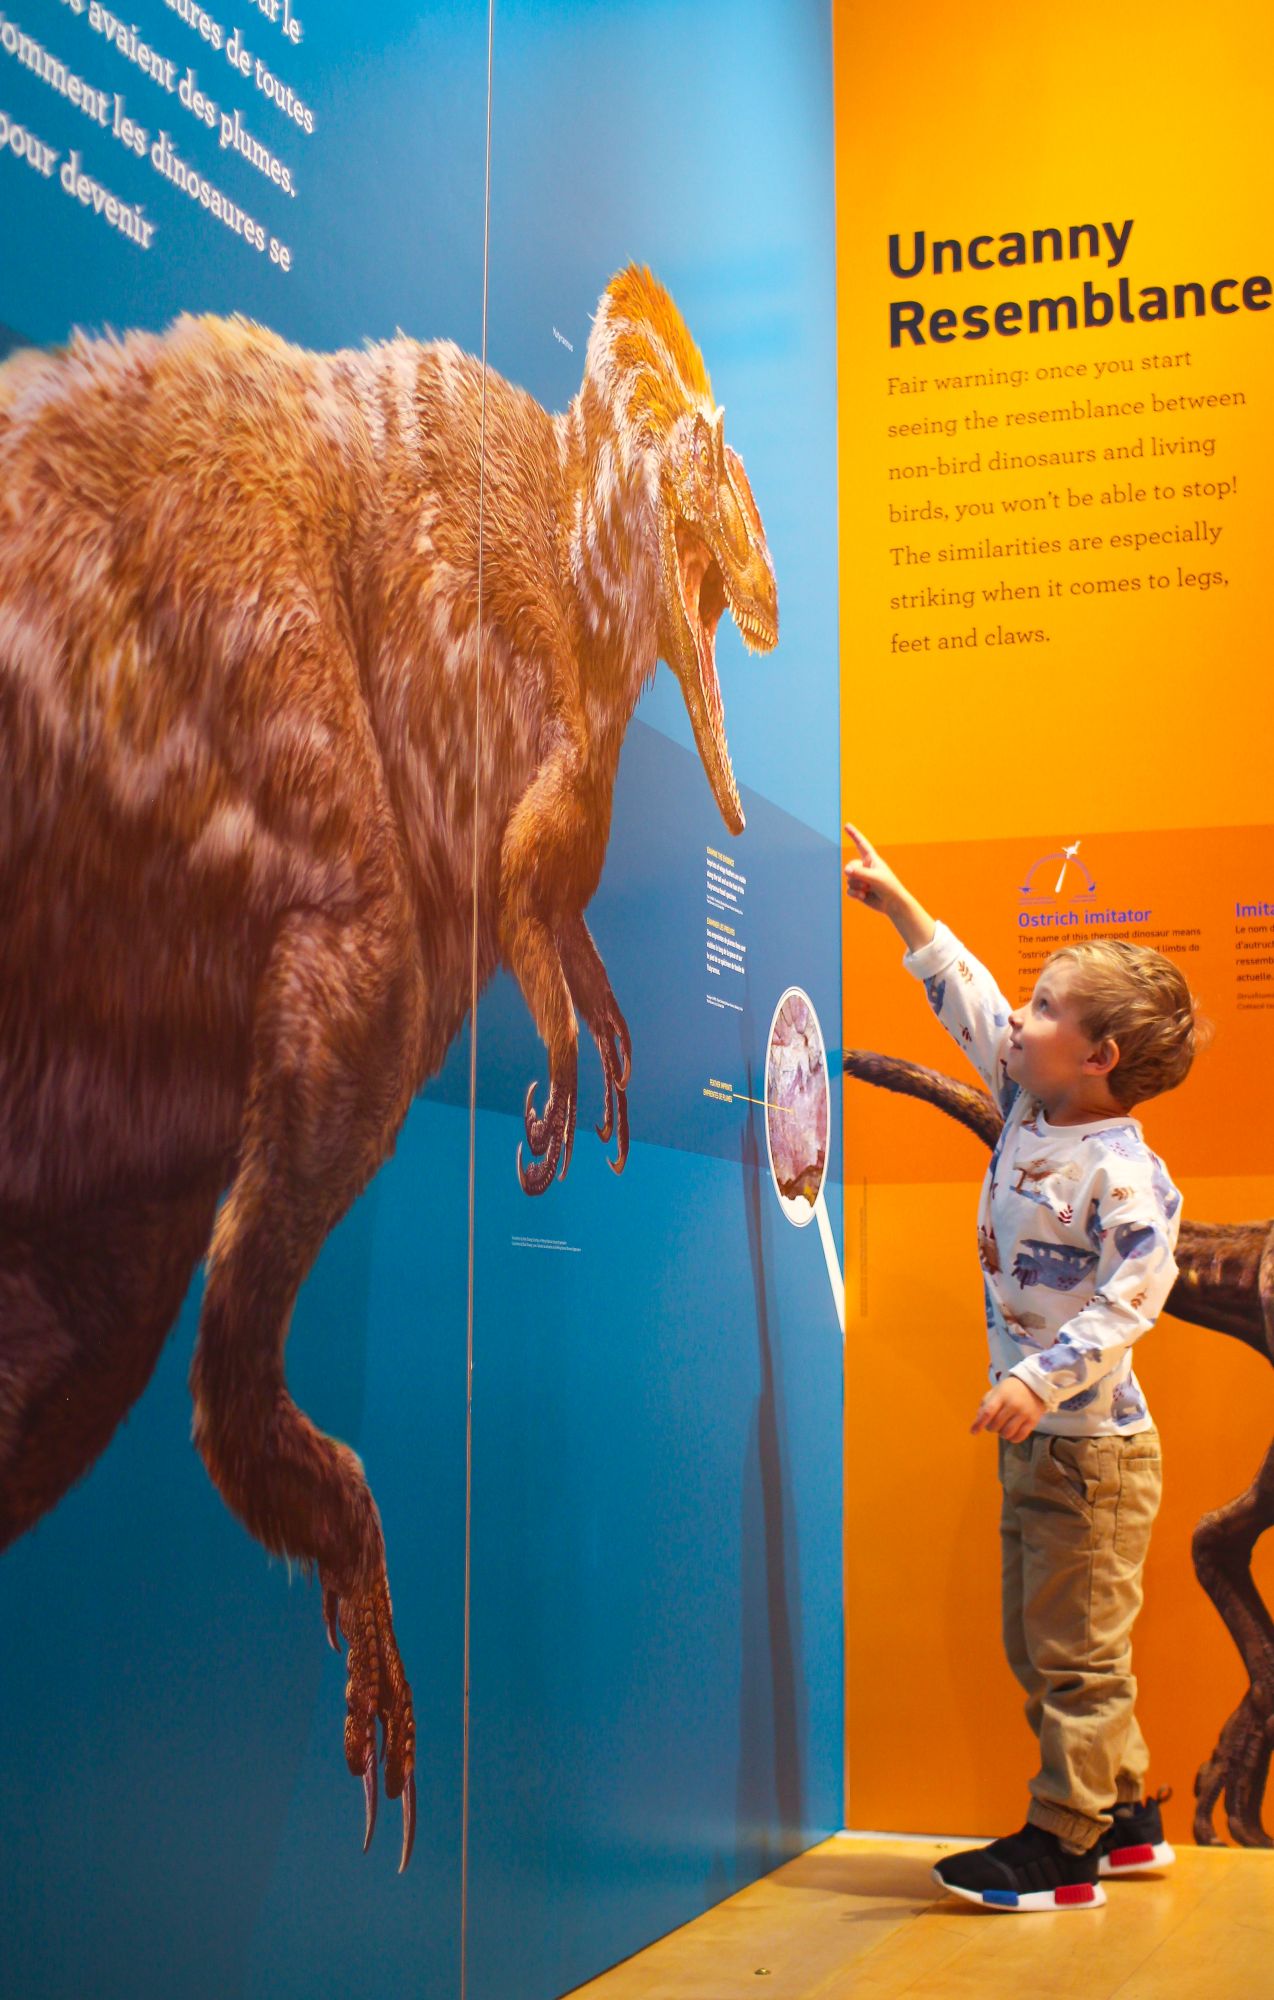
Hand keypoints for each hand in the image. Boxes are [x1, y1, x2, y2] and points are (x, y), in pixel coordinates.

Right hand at [843, 822, 935, 950]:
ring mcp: (861, 879)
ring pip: (849, 879)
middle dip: (854, 875)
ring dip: (858, 886)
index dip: (854, 835)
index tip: (846, 826)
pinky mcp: (858, 890)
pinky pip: (848, 889)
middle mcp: (864, 867)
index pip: (861, 844)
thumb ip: (859, 873)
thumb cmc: (888, 887)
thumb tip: (846, 871)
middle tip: (864, 882)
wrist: (892, 904)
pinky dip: (855, 894)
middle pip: (850, 866)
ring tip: (869, 890)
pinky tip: (863, 896)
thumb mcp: (875, 877)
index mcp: (871, 859)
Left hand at [971, 1375, 1046, 1442]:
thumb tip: (978, 1421)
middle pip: (996, 1425)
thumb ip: (985, 1405)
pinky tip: (1011, 1433)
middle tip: (993, 1424)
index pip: (988, 1412)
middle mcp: (1013, 1405)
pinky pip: (1019, 1437)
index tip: (973, 1431)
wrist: (1034, 1386)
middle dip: (990, 1427)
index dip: (979, 1423)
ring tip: (1002, 1427)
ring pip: (1007, 1433)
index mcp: (1001, 1395)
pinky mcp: (1033, 1421)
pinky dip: (1012, 1438)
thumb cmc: (1010, 1390)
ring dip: (1001, 1433)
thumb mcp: (996, 1391)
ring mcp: (1024, 1413)